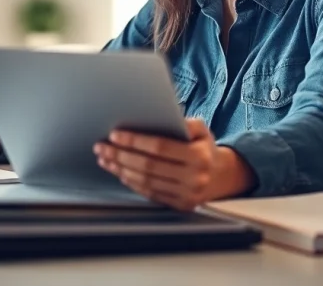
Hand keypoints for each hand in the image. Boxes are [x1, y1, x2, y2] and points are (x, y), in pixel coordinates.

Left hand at [94, 118, 255, 210]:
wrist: (220, 176)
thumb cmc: (203, 147)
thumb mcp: (201, 129)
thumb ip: (184, 122)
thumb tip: (157, 116)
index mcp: (199, 156)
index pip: (160, 147)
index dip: (135, 141)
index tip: (115, 134)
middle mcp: (195, 178)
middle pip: (148, 166)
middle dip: (120, 155)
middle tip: (101, 147)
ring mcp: (187, 195)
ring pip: (146, 182)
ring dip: (121, 170)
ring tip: (105, 158)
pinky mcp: (179, 206)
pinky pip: (150, 194)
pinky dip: (131, 182)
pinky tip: (119, 172)